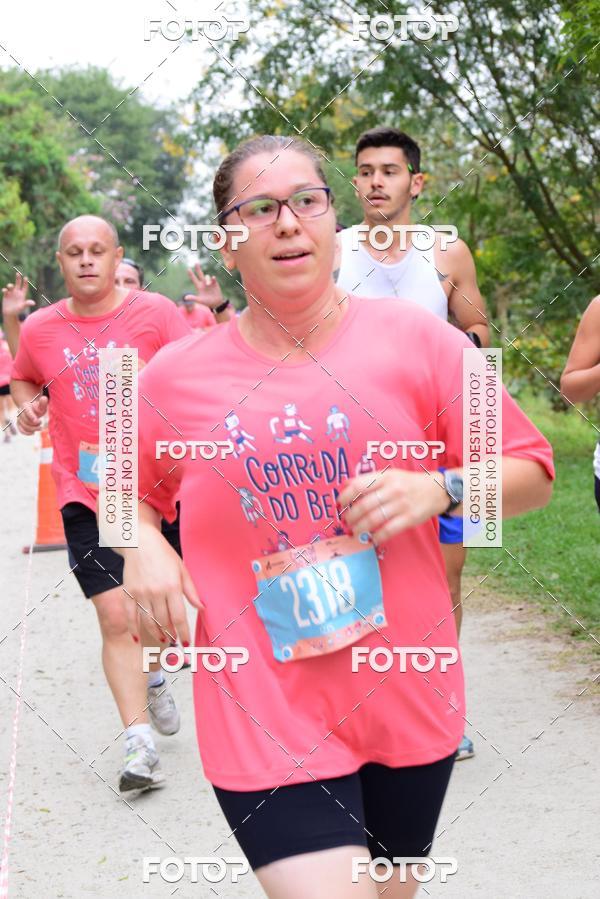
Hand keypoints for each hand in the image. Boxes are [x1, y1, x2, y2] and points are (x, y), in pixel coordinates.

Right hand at [2, 274, 33, 316]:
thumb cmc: (17, 311)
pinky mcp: (6, 295)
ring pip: (10, 286)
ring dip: (10, 285)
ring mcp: (11, 293)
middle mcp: (17, 293)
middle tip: (18, 273)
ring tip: (10, 286)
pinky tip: (5, 291)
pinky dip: (5, 290)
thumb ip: (27, 304)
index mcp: (22, 295)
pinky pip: (5, 290)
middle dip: (18, 278)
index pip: (24, 287)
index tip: (26, 277)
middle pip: (18, 283)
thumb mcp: (23, 307)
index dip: (25, 282)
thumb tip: (33, 303)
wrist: (10, 314)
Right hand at [17, 395, 47, 434]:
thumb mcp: (41, 405)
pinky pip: (20, 430)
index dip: (31, 416)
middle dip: (33, 423)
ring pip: (23, 425)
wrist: (32, 410)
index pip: (26, 411)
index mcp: (25, 406)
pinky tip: (33, 433)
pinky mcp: (19, 424)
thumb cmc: (38, 408)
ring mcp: (19, 418)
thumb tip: (44, 398)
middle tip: (40, 422)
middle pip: (24, 420)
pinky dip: (26, 433)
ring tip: (40, 428)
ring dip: (32, 428)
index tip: (38, 421)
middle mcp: (20, 412)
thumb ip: (43, 402)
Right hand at [122, 522, 203, 645]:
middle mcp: (156, 591)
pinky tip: (137, 638)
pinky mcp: (128, 592)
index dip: (184, 632)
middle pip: (164, 621)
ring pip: (148, 621)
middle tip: (175, 641)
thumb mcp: (182, 569)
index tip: (187, 642)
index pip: (179, 616)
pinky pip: (130, 615)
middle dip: (171, 634)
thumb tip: (202, 608)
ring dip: (156, 633)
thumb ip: (191, 590)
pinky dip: (133, 628)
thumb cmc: (164, 554)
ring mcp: (140, 593)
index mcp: (172, 586)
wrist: (140, 542)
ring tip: (163, 639)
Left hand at [186, 263, 223, 308]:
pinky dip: (213, 278)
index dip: (191, 274)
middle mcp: (203, 283)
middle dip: (198, 269)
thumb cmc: (207, 302)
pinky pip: (213, 279)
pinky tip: (213, 278)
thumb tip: (185, 298)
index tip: (188, 269)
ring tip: (208, 284)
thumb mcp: (200, 300)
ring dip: (207, 279)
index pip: (194, 279)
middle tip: (196, 263)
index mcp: (199, 286)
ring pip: (206, 277)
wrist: (215, 303)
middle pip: (200, 274)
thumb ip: (193, 298)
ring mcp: (209, 283)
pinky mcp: (215, 283)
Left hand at [338, 469, 448, 543]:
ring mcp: (401, 505)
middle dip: (351, 517)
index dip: (345, 497)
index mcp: (385, 477)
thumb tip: (345, 485)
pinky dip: (377, 537)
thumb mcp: (390, 475)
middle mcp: (392, 490)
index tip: (339, 505)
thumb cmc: (409, 483)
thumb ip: (369, 480)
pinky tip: (371, 539)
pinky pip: (388, 530)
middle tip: (345, 522)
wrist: (437, 490)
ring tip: (354, 531)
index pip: (358, 486)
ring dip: (360, 528)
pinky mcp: (410, 518)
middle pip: (364, 505)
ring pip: (374, 519)